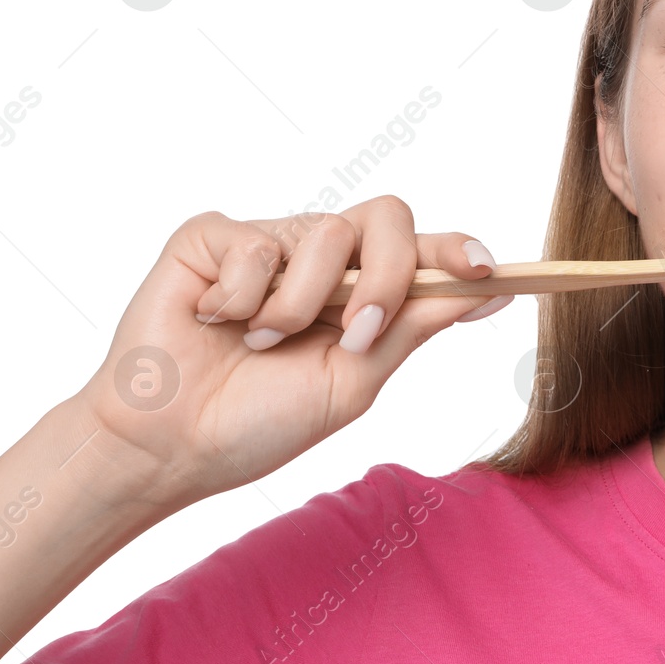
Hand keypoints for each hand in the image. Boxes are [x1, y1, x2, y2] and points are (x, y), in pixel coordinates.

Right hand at [67, 195, 507, 510]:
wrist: (170, 446)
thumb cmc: (258, 421)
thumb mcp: (354, 379)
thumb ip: (413, 326)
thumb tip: (494, 293)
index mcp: (361, 291)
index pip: (422, 250)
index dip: (458, 249)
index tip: (487, 270)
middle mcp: (320, 257)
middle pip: (388, 217)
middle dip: (384, 276)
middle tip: (355, 334)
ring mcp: (269, 242)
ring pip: (324, 233)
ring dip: (299, 305)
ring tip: (259, 343)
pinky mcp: (212, 236)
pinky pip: (255, 243)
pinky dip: (242, 296)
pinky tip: (215, 321)